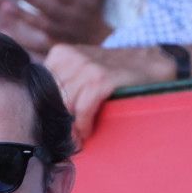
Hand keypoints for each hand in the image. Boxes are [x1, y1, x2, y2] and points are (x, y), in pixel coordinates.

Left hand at [14, 0, 111, 46]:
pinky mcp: (57, 45)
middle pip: (50, 9)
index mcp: (81, 3)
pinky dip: (24, 36)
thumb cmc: (89, 8)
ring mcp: (65, 34)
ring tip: (5, 7)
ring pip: (43, 25)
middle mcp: (72, 19)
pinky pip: (38, 42)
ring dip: (23, 16)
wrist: (98, 39)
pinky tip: (9, 29)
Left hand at [44, 43, 170, 140]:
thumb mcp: (83, 70)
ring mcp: (86, 66)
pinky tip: (88, 131)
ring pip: (65, 106)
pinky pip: (83, 108)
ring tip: (78, 138)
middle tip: (66, 138)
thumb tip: (41, 113)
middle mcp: (70, 57)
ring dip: (71, 128)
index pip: (40, 89)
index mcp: (61, 54)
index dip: (46, 111)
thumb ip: (62, 83)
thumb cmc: (115, 73)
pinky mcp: (101, 78)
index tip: (53, 127)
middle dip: (58, 122)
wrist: (152, 64)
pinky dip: (83, 124)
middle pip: (51, 99)